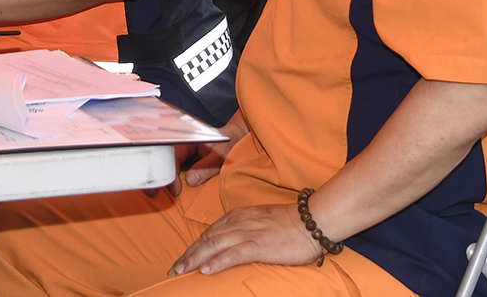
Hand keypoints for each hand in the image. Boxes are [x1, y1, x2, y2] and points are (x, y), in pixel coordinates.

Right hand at [145, 114, 247, 196]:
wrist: (234, 141)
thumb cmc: (229, 145)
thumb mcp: (220, 155)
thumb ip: (207, 167)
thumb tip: (190, 180)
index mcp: (187, 141)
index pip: (172, 156)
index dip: (171, 173)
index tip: (175, 190)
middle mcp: (180, 147)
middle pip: (163, 160)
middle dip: (157, 176)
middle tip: (152, 193)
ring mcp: (180, 155)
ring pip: (165, 165)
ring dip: (160, 178)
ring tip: (154, 193)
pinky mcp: (183, 163)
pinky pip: (172, 170)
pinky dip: (168, 179)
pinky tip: (164, 189)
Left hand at [169, 203, 321, 276]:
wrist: (312, 220)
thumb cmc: (290, 223)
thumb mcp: (260, 221)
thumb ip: (244, 229)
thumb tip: (231, 243)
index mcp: (237, 216)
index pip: (209, 233)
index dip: (193, 247)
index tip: (182, 259)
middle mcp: (238, 222)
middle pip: (206, 239)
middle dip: (188, 255)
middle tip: (174, 269)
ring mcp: (248, 233)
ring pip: (214, 245)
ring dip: (195, 259)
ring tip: (182, 271)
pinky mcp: (260, 245)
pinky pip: (234, 254)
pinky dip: (218, 262)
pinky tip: (206, 270)